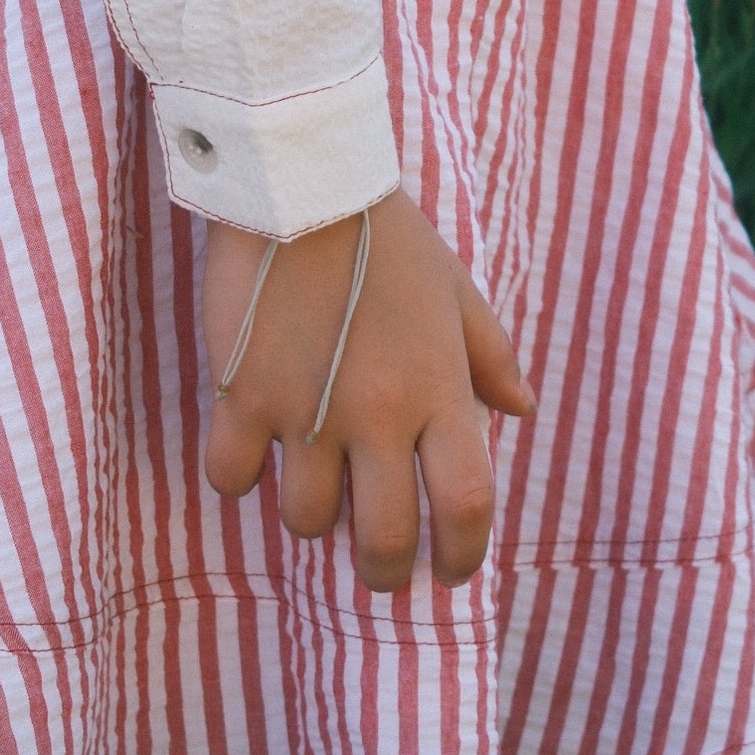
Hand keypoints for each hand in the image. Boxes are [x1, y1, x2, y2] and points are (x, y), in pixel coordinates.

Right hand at [201, 189, 532, 590]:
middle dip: (385, 572)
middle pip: (384, 538)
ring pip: (306, 519)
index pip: (467, 503)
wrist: (303, 183)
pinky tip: (251, 448)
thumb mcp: (455, 288)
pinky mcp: (242, 396)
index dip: (464, 554)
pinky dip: (239, 476)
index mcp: (439, 390)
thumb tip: (522, 410)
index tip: (453, 569)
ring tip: (314, 483)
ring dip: (312, 517)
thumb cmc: (386, 236)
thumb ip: (491, 356)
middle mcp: (378, 414)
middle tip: (379, 567)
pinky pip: (232, 478)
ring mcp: (307, 411)